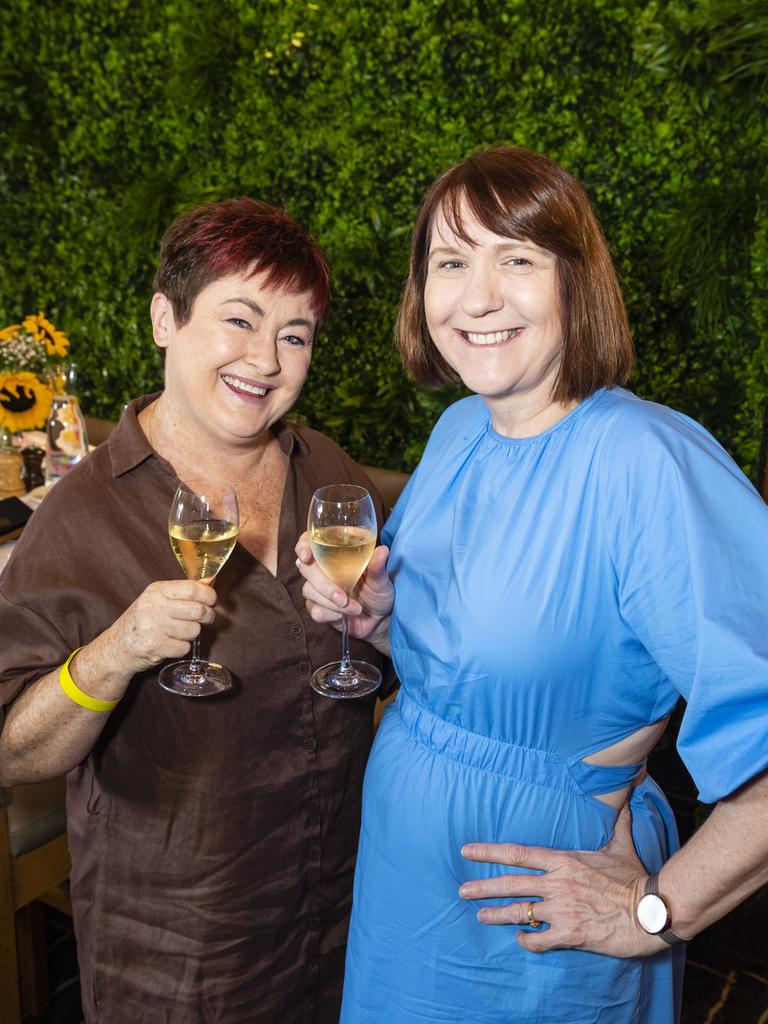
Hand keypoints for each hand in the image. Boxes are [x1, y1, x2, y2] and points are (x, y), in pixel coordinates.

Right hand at [104, 579, 217, 674]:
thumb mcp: (158, 599)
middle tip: (206, 618)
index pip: (192, 589)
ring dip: (192, 634)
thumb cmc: (142, 621)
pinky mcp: (155, 647)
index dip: (209, 595)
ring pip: (193, 631)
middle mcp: (154, 607)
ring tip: (181, 632)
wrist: (117, 647)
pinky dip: (182, 648)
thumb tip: (211, 582)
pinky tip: (171, 644)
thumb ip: (183, 591)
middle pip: (197, 610)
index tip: (212, 601)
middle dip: (208, 616)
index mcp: (157, 591)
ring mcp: (153, 628)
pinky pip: (185, 648)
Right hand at [295, 532, 393, 641]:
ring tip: (355, 608)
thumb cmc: (379, 592)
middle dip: (324, 584)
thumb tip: (382, 551)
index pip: (309, 542)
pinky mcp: (318, 608)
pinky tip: (344, 616)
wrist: (379, 619)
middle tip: (343, 598)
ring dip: (332, 603)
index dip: (303, 546)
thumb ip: (378, 566)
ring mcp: (318, 589)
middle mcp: (322, 569)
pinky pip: (315, 610)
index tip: (307, 556)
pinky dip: (331, 614)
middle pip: (306, 568)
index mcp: (334, 554)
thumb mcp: (381, 578)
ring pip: (309, 591)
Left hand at [459, 806, 663, 957]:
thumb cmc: (635, 877)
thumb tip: (628, 794)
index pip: (518, 853)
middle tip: (462, 891)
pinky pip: (539, 940)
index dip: (489, 852)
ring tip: (481, 916)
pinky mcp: (570, 934)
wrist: (652, 911)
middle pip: (511, 884)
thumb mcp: (622, 845)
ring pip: (520, 912)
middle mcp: (557, 883)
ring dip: (497, 915)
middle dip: (483, 887)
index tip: (467, 851)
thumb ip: (618, 822)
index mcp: (563, 860)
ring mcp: (562, 910)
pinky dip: (527, 940)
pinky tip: (520, 940)